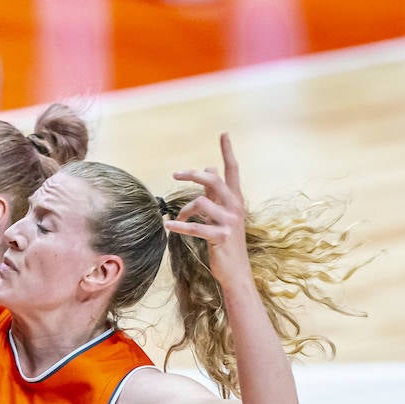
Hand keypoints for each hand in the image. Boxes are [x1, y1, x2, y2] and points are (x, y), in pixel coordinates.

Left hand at [169, 133, 250, 287]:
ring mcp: (230, 222)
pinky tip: (168, 225)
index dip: (227, 152)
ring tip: (178, 219)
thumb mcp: (221, 213)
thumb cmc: (225, 240)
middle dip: (193, 174)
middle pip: (213, 180)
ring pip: (201, 202)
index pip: (232, 170)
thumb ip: (214, 193)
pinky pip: (196, 227)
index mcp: (235, 199)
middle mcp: (235, 207)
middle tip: (176, 174)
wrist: (235, 270)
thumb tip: (209, 167)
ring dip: (184, 210)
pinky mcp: (221, 237)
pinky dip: (180, 226)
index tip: (224, 133)